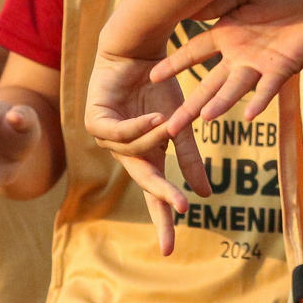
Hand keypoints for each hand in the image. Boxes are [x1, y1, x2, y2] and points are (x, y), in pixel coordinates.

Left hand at [84, 48, 210, 255]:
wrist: (137, 51)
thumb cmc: (158, 85)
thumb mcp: (181, 123)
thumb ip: (189, 157)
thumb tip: (207, 195)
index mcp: (145, 155)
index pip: (154, 193)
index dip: (162, 220)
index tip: (169, 251)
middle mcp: (124, 151)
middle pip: (142, 182)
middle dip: (161, 195)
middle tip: (181, 210)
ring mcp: (107, 137)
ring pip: (134, 152)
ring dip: (154, 138)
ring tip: (169, 123)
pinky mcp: (94, 120)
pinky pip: (118, 133)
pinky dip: (138, 128)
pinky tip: (157, 119)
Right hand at [152, 0, 302, 132]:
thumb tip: (190, 6)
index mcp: (226, 34)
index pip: (194, 51)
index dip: (174, 64)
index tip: (152, 77)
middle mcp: (238, 55)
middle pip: (209, 84)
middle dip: (190, 105)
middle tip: (169, 127)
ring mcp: (259, 65)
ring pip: (234, 89)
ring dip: (220, 104)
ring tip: (204, 119)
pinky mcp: (282, 69)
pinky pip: (268, 88)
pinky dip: (259, 100)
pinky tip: (248, 116)